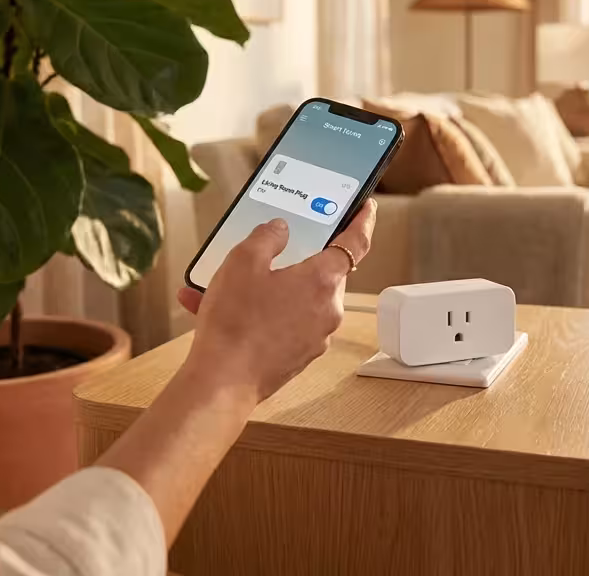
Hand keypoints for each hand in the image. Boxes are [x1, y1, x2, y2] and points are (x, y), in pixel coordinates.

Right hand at [177, 199, 376, 402]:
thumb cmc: (235, 323)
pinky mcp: (299, 355)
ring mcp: (316, 336)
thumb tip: (280, 230)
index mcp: (322, 280)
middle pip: (322, 272)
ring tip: (228, 285)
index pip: (355, 242)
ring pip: (298, 299)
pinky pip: (285, 323)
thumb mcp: (242, 262)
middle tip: (274, 249)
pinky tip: (225, 311)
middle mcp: (327, 309)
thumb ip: (267, 237)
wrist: (223, 382)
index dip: (362, 220)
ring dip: (272, 288)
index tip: (365, 207)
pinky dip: (263, 313)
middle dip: (298, 259)